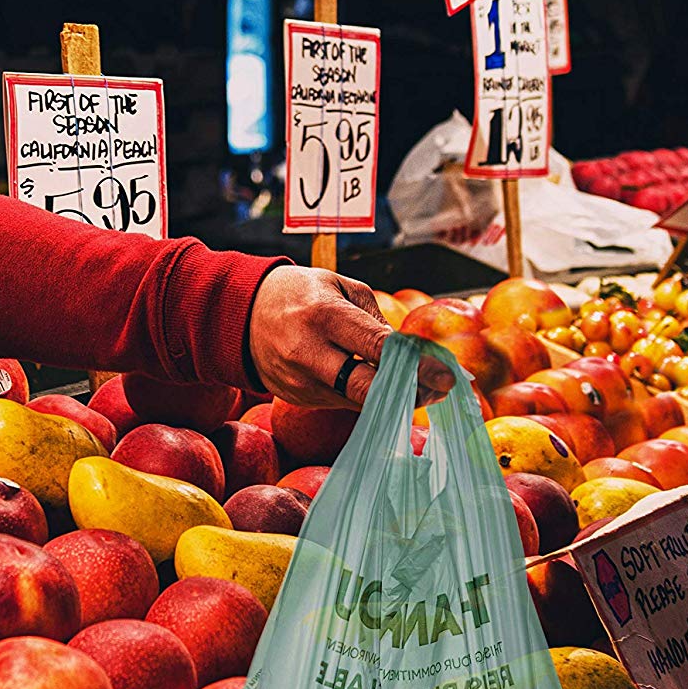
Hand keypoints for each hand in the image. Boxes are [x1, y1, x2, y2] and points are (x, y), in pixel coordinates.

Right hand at [246, 266, 454, 410]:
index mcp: (324, 316)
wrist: (241, 314)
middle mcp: (309, 353)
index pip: (378, 348)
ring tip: (422, 386)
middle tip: (441, 388)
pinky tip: (385, 387)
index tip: (446, 374)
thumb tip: (408, 352)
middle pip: (368, 388)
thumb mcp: (339, 286)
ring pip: (358, 400)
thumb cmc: (299, 293)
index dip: (416, 365)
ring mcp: (300, 382)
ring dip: (393, 396)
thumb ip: (375, 318)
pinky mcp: (297, 399)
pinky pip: (342, 402)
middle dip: (410, 391)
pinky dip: (367, 397)